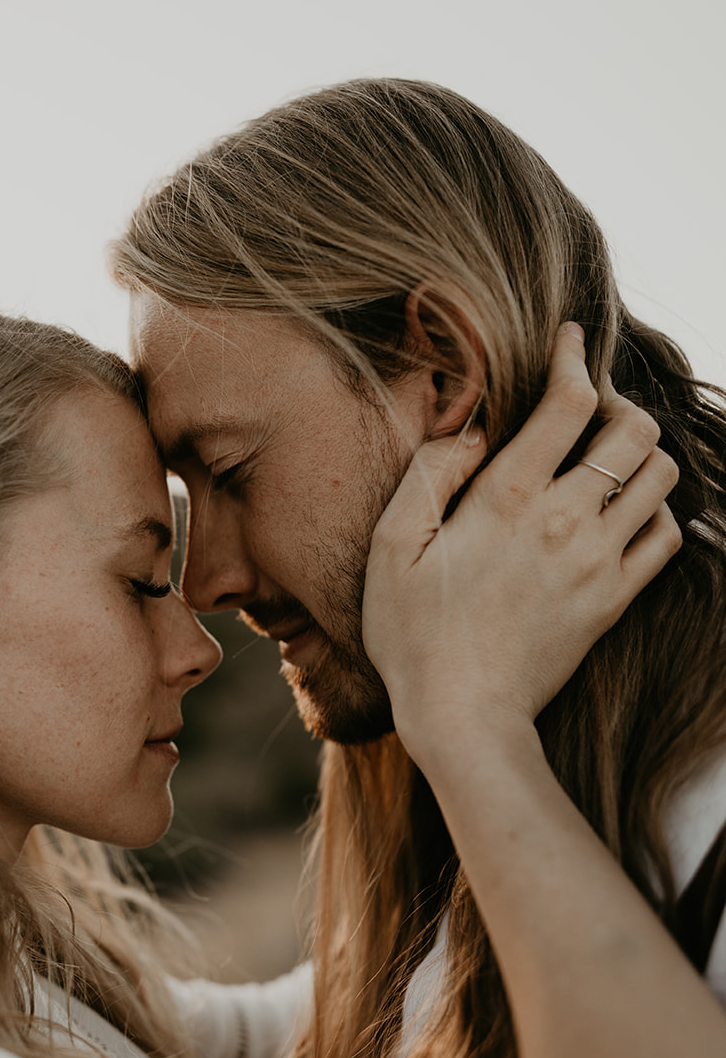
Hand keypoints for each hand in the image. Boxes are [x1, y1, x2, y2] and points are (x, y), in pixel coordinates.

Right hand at [362, 324, 680, 768]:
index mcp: (505, 497)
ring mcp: (597, 562)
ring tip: (607, 459)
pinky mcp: (614, 601)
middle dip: (618, 405)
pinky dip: (657, 512)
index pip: (569, 401)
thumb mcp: (391, 547)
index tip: (572, 339)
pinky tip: (623, 514)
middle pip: (634, 430)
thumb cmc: (411, 634)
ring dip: (641, 455)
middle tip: (588, 412)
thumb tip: (474, 431)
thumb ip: (429, 473)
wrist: (463, 717)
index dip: (576, 356)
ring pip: (660, 476)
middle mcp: (563, 520)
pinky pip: (666, 537)